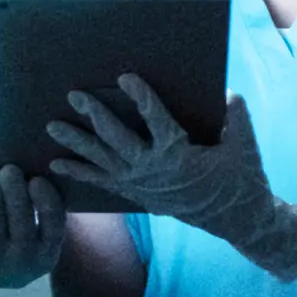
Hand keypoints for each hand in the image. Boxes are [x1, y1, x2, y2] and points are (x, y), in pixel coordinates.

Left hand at [0, 165, 66, 296]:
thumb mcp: (22, 232)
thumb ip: (34, 207)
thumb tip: (37, 162)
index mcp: (45, 257)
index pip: (54, 228)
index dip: (48, 201)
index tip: (37, 179)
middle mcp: (23, 265)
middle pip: (22, 220)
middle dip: (15, 189)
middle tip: (9, 168)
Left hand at [47, 76, 296, 280]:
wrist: (236, 218)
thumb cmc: (241, 177)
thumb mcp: (245, 146)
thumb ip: (236, 118)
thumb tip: (227, 93)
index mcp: (180, 154)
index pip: (156, 120)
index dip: (141, 97)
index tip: (124, 77)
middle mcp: (154, 170)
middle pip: (118, 139)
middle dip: (95, 116)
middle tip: (74, 95)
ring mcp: (141, 184)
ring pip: (103, 161)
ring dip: (76, 143)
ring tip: (51, 127)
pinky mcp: (136, 193)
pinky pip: (102, 183)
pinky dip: (78, 173)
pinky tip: (55, 165)